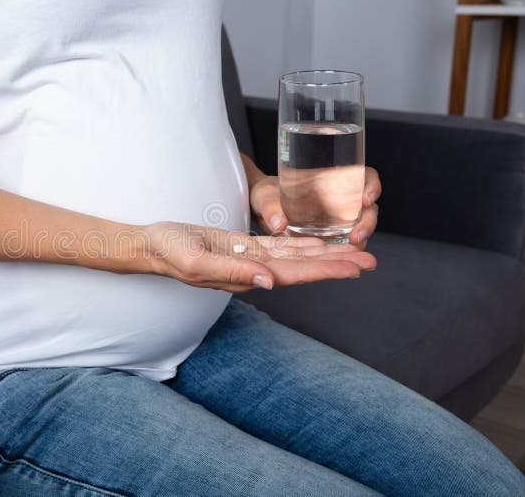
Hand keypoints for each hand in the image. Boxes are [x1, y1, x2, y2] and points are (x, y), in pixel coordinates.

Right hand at [142, 222, 375, 292]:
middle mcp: (254, 271)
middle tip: (371, 261)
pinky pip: (281, 246)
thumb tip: (268, 281)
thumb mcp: (194, 260)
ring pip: (296, 257)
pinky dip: (303, 245)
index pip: (293, 274)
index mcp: (245, 276)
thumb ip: (230, 272)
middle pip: (303, 267)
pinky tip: (321, 243)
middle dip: (336, 264)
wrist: (153, 245)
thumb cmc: (169, 252)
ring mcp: (251, 259)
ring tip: (356, 252)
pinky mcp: (245, 247)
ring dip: (326, 255)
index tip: (354, 269)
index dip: (325, 271)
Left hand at [250, 167, 381, 249]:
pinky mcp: (330, 236)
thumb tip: (278, 222)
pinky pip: (346, 242)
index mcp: (331, 179)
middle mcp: (340, 198)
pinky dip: (347, 250)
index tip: (367, 197)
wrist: (259, 211)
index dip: (371, 184)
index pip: (364, 176)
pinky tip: (342, 257)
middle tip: (355, 234)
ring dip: (361, 237)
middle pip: (368, 206)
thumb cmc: (266, 195)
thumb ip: (270, 207)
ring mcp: (338, 218)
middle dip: (367, 221)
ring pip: (361, 226)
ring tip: (350, 246)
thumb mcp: (264, 197)